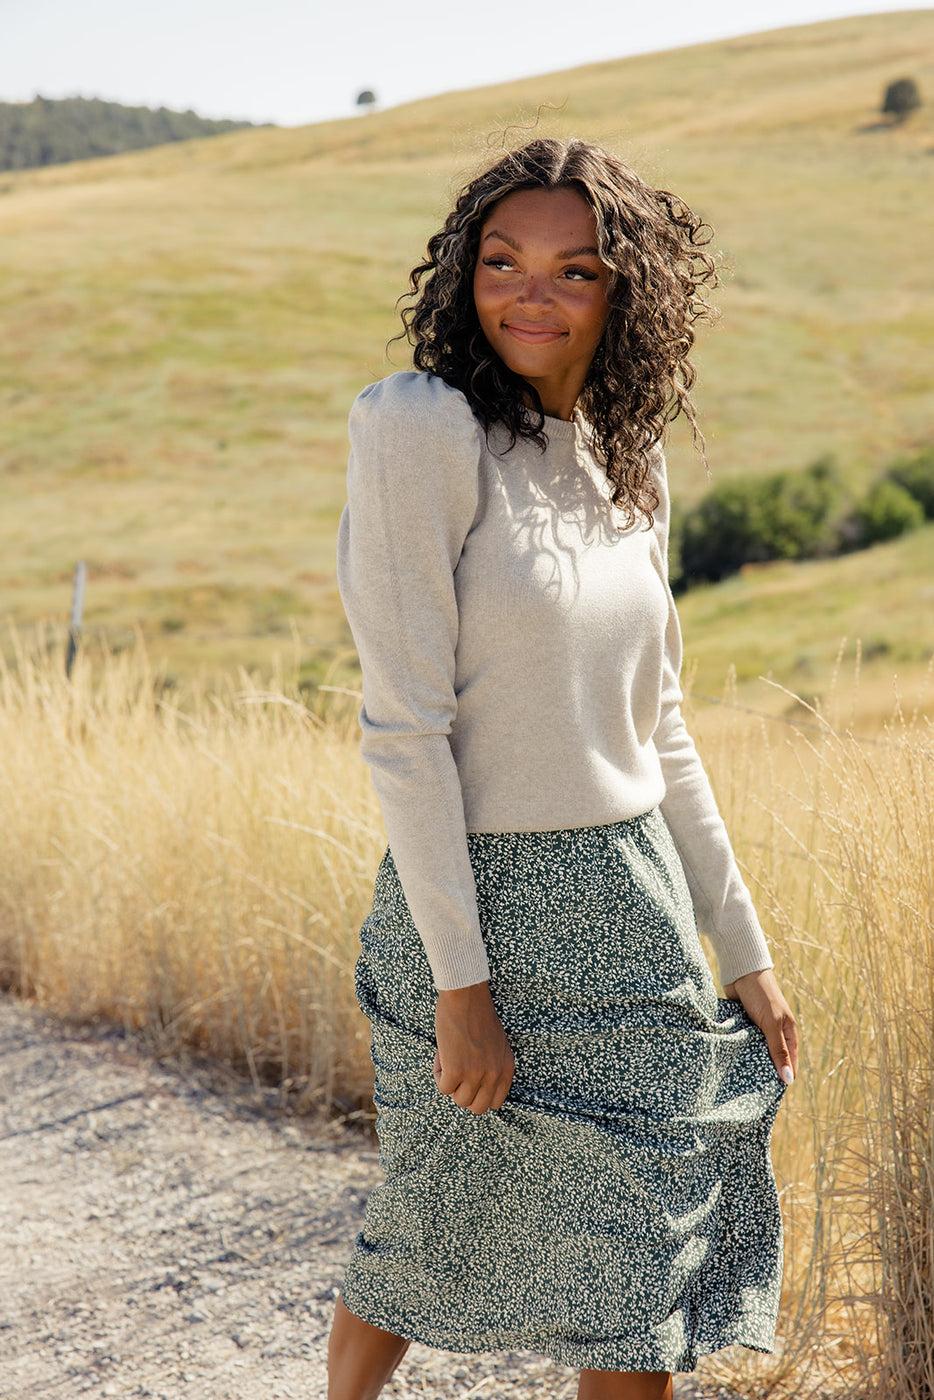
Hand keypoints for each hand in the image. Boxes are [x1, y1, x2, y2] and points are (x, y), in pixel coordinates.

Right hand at [434, 982, 514, 1113]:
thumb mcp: (496, 1044)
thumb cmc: (477, 1013)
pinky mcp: (456, 1070)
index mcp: (506, 1068)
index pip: (496, 1102)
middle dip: (464, 1093)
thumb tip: (476, 1086)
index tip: (470, 1080)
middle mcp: (494, 1074)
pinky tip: (441, 1054)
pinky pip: (443, 1087)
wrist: (465, 996)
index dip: (479, 1094)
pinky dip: (438, 1073)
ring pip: (459, 1100)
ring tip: (449, 1058)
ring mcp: (476, 1074)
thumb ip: (492, 1065)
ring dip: (450, 1082)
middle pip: (477, 1107)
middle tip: (457, 1072)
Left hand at [723, 967, 798, 1086]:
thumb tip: (788, 1079)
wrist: (741, 971)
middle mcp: (776, 1033)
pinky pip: (744, 1043)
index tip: (770, 1097)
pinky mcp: (745, 1026)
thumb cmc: (760, 994)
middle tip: (752, 1093)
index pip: (790, 1064)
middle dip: (764, 1073)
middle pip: (773, 1060)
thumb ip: (778, 1050)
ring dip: (750, 1062)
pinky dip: (740, 1050)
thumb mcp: (771, 1023)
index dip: (783, 1079)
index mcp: (789, 1033)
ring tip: (740, 1081)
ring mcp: (759, 1030)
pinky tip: (730, 1062)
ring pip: (757, 1053)